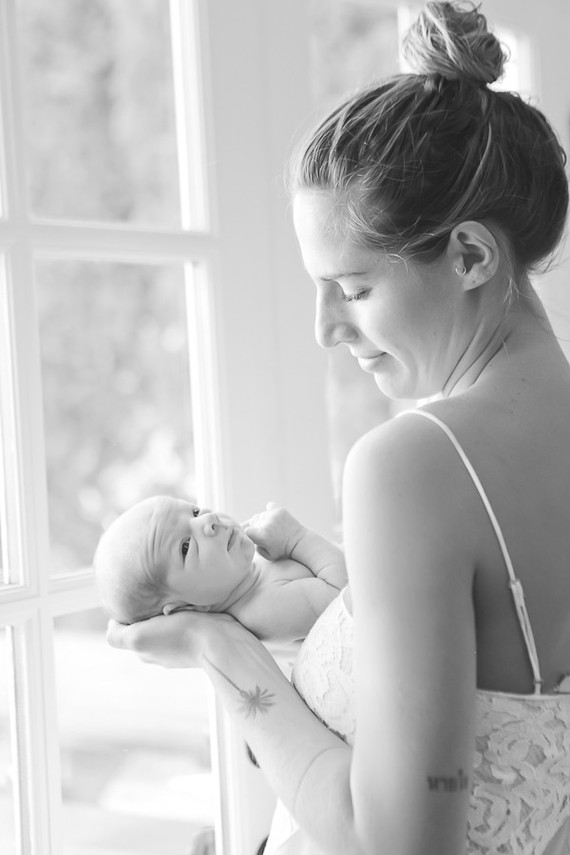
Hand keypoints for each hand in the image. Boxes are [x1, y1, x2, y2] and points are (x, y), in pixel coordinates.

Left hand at [106, 610, 237, 668]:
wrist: (221, 642)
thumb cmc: (181, 637)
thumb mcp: (138, 637)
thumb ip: (118, 635)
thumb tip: (112, 625)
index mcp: (144, 650)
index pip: (128, 627)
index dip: (130, 612)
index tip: (138, 600)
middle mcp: (161, 651)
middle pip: (147, 623)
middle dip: (149, 610)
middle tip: (159, 597)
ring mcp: (181, 646)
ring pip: (166, 621)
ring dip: (169, 610)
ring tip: (176, 600)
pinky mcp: (200, 637)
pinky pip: (187, 620)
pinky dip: (186, 612)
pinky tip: (192, 607)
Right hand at [242, 502, 305, 560]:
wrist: (299, 542)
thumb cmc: (283, 551)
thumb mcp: (267, 555)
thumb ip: (255, 547)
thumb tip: (249, 536)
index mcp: (261, 536)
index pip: (246, 530)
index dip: (248, 533)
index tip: (252, 536)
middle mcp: (265, 524)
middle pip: (252, 522)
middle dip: (255, 527)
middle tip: (263, 533)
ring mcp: (273, 515)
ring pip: (260, 515)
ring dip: (262, 520)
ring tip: (270, 527)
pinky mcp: (279, 510)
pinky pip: (270, 506)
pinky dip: (270, 511)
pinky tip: (272, 517)